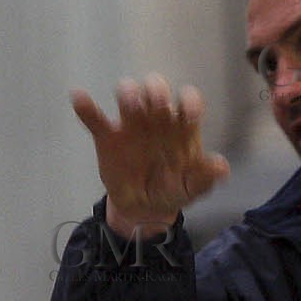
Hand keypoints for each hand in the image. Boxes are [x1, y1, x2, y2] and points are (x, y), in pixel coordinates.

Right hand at [71, 74, 229, 237]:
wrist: (145, 209)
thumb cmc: (174, 189)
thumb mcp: (193, 188)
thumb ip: (205, 177)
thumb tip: (221, 166)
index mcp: (182, 127)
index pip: (188, 102)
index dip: (189, 101)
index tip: (189, 111)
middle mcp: (158, 119)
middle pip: (157, 92)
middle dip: (157, 91)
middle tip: (157, 102)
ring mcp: (132, 125)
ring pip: (129, 96)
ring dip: (129, 93)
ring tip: (128, 102)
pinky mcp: (108, 137)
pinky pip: (96, 119)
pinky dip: (86, 107)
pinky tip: (79, 98)